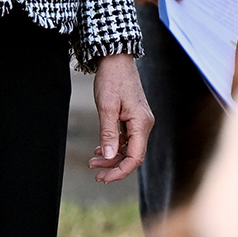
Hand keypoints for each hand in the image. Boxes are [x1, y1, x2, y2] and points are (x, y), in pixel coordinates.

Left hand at [88, 52, 151, 183]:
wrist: (116, 59)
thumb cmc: (112, 79)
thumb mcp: (106, 107)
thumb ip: (108, 133)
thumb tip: (110, 156)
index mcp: (141, 123)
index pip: (135, 157)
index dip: (120, 171)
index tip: (103, 178)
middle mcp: (144, 124)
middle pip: (133, 155)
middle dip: (114, 167)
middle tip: (95, 174)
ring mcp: (139, 121)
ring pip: (129, 148)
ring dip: (112, 157)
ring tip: (93, 163)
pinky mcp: (133, 117)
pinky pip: (126, 138)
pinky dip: (114, 146)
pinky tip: (100, 150)